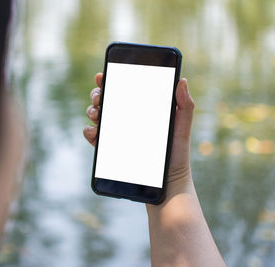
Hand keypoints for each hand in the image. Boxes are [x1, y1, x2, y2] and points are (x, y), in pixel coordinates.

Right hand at [83, 73, 194, 199]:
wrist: (166, 185)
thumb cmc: (177, 155)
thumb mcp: (182, 129)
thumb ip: (184, 105)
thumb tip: (182, 80)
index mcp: (142, 111)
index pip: (124, 90)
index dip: (111, 80)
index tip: (103, 75)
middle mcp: (128, 121)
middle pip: (107, 101)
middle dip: (98, 95)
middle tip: (100, 97)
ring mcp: (117, 135)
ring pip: (98, 117)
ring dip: (92, 111)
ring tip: (97, 114)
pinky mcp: (110, 151)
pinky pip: (94, 137)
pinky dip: (89, 132)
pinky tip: (93, 132)